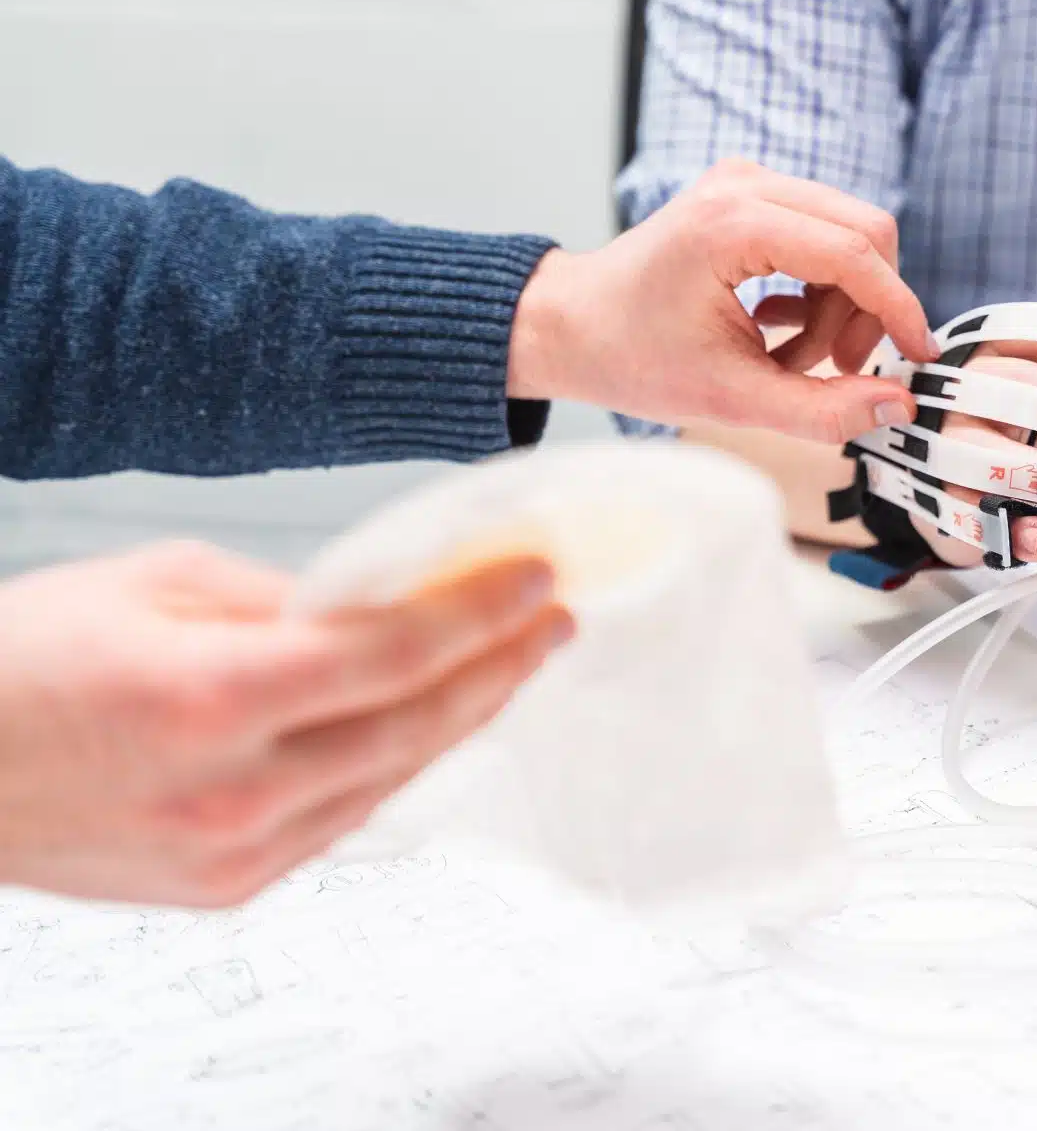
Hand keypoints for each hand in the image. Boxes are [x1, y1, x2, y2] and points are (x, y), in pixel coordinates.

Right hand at [0, 541, 571, 907]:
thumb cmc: (20, 662)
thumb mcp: (152, 581)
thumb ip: (283, 596)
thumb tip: (383, 598)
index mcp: (213, 695)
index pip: (396, 652)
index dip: (481, 614)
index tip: (536, 581)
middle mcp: (233, 788)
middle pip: (417, 725)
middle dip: (500, 667)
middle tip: (553, 622)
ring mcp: (232, 850)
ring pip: (392, 779)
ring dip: (462, 719)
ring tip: (508, 665)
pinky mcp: (225, 886)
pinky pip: (343, 819)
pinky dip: (395, 766)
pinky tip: (429, 723)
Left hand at [507, 159, 940, 443]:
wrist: (569, 326)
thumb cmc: (630, 357)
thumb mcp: (730, 399)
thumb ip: (822, 408)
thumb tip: (897, 406)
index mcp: (731, 225)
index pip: (854, 254)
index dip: (898, 309)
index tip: (920, 357)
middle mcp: (744, 185)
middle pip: (865, 232)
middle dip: (867, 309)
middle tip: (838, 369)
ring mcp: (746, 181)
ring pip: (848, 235)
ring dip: (839, 305)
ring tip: (792, 358)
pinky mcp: (749, 194)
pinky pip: (821, 235)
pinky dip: (818, 289)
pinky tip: (778, 330)